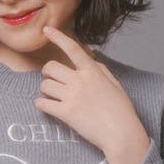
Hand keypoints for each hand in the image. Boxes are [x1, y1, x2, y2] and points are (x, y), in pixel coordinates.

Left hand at [35, 25, 149, 162]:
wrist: (121, 134)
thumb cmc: (122, 111)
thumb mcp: (115, 85)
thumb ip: (101, 71)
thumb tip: (91, 62)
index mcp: (93, 71)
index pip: (72, 49)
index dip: (58, 37)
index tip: (47, 29)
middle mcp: (80, 81)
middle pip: (50, 68)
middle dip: (47, 74)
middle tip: (53, 82)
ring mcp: (71, 97)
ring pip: (44, 85)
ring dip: (45, 91)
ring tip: (53, 98)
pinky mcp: (65, 113)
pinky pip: (42, 103)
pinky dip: (41, 105)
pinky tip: (48, 107)